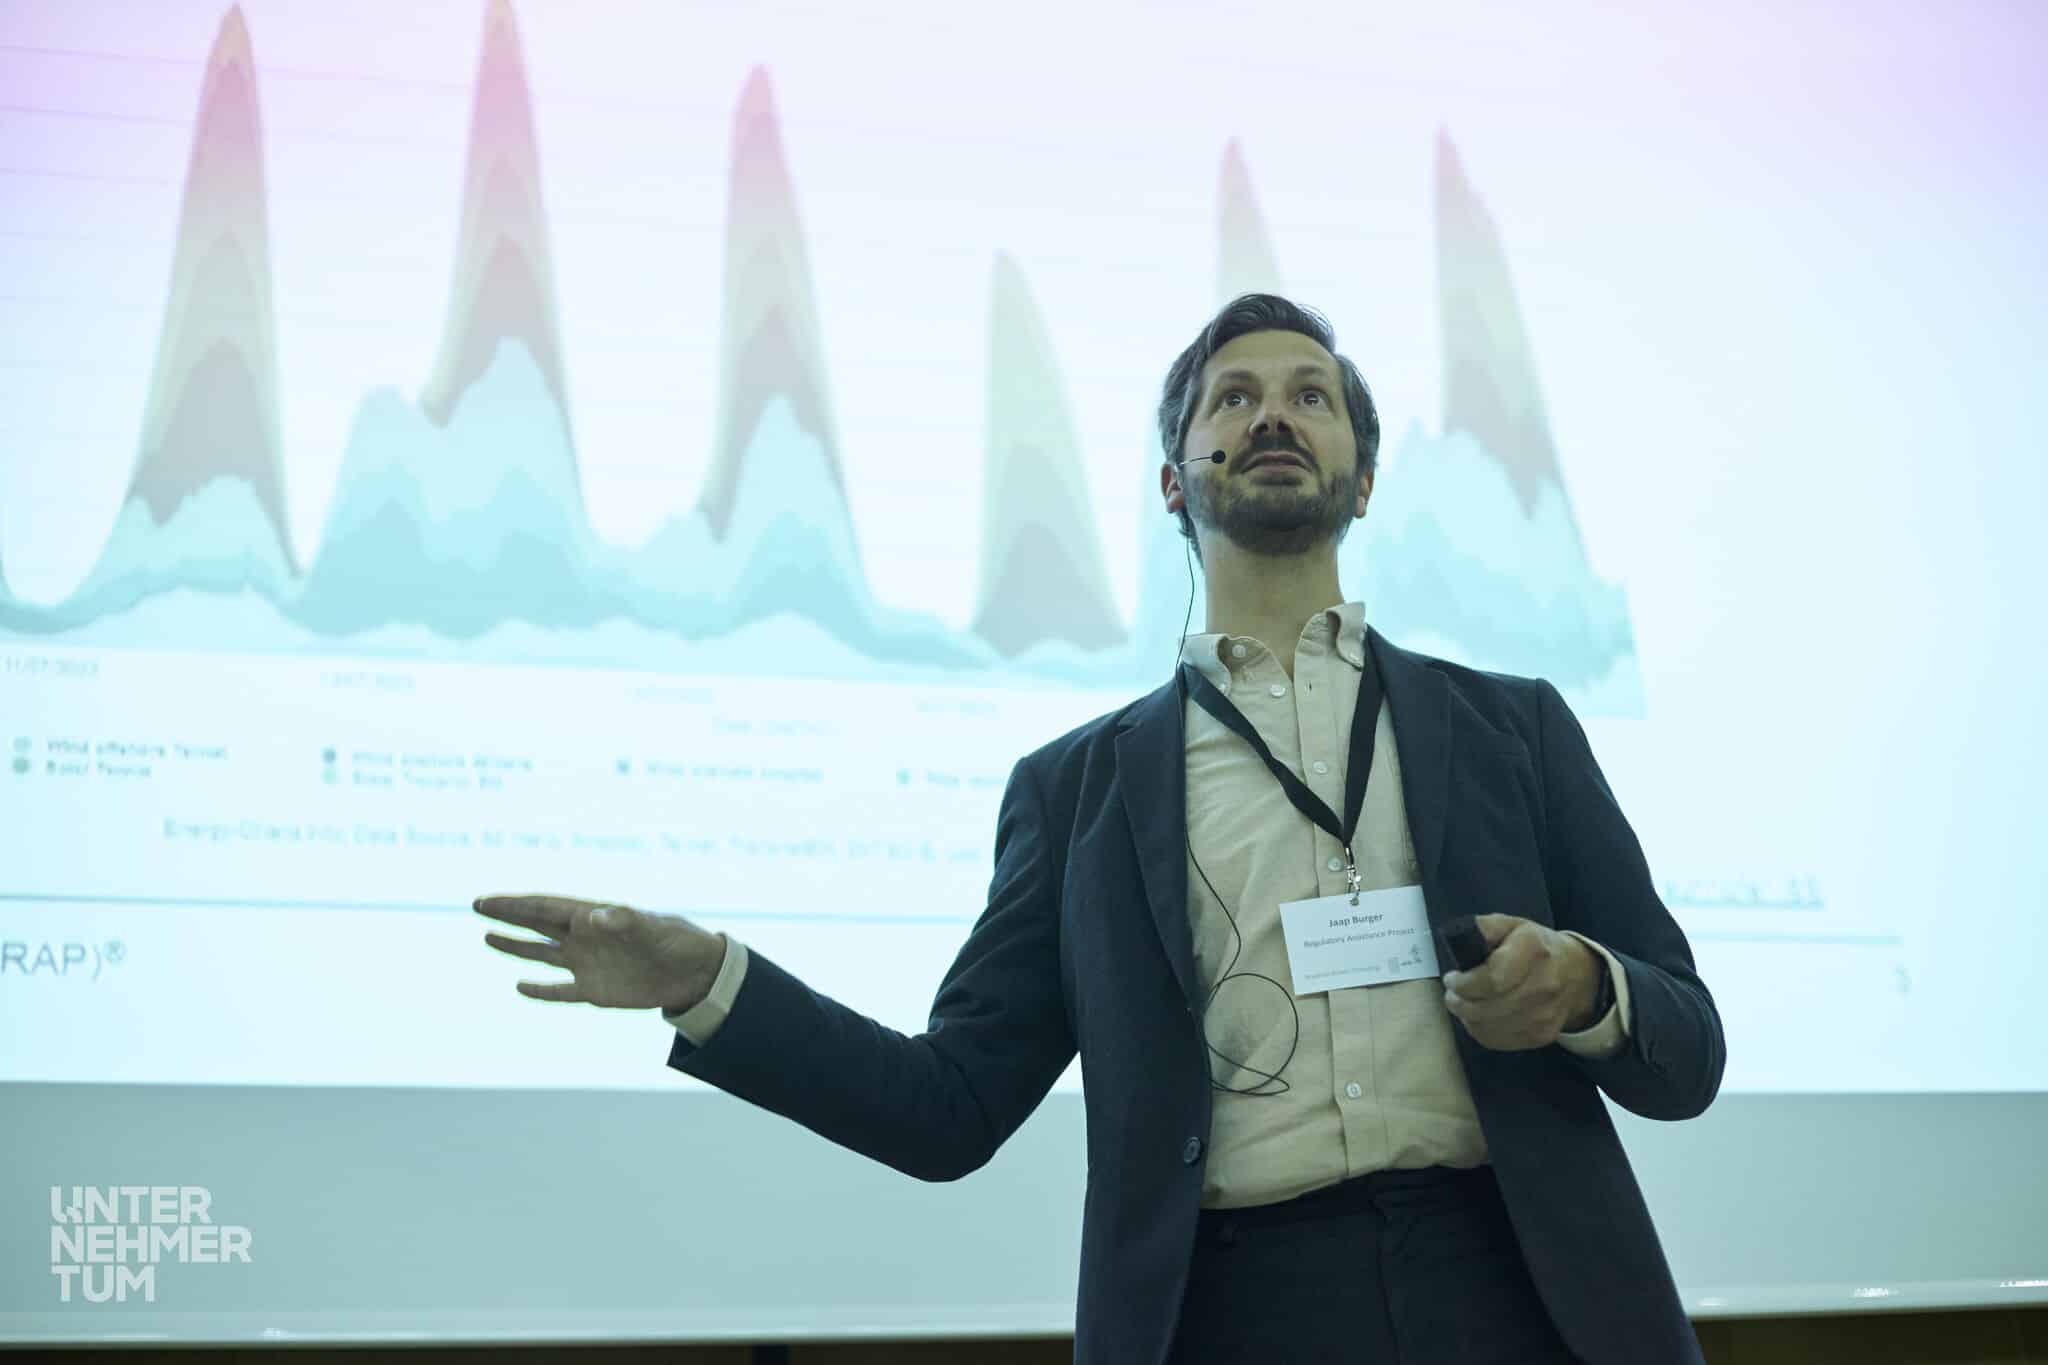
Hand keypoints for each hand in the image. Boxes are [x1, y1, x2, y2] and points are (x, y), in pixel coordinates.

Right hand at [475, 894, 723, 1010]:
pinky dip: (541, 990)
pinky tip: (520, 986)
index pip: (545, 908)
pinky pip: (561, 991)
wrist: (694, 972)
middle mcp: (584, 938)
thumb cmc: (674, 940)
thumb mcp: (650, 926)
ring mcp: (587, 964)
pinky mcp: (595, 991)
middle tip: (477, 906)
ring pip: (542, 954)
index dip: (515, 904)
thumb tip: (593, 917)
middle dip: (507, 916)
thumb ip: (621, 920)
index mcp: (592, 916)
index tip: (486, 900)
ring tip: (487, 937)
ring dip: (516, 947)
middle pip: (537, 925)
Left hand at [1441, 914, 1602, 1051]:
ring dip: (1467, 1017)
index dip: (1465, 983)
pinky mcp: (1541, 1036)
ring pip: (1488, 1027)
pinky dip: (1480, 1030)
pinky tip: (1479, 1016)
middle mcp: (1544, 985)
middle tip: (1452, 994)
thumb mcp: (1511, 925)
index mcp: (1534, 950)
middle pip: (1488, 1007)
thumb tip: (1459, 940)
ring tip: (1463, 1003)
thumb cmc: (1535, 947)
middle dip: (1459, 1002)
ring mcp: (1544, 1015)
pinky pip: (1497, 1040)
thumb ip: (1483, 928)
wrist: (1576, 975)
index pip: (1493, 978)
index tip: (1452, 979)